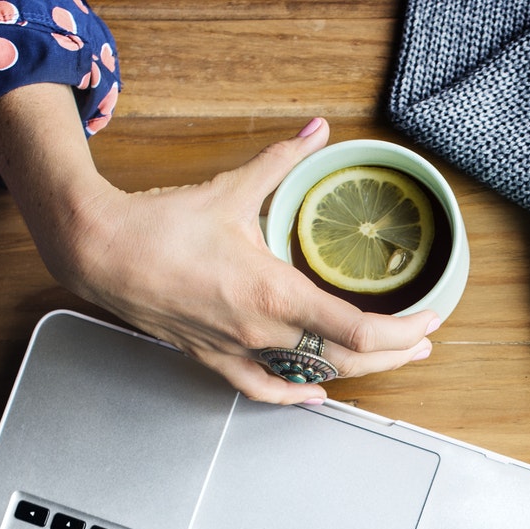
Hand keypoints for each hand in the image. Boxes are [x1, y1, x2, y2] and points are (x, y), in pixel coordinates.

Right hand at [0, 91, 436, 403]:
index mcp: (276, 294)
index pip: (361, 332)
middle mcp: (263, 332)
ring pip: (313, 378)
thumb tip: (315, 131)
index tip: (429, 321)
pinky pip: (263, 390)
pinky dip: (295, 396)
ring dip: (355, 373)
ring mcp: (240, 352)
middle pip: (348, 362)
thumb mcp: (233, 190)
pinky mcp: (214, 360)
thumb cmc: (160, 228)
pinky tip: (314, 395)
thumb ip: (282, 161)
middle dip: (394, 355)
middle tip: (421, 341)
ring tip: (385, 360)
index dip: (405, 332)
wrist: (100, 251)